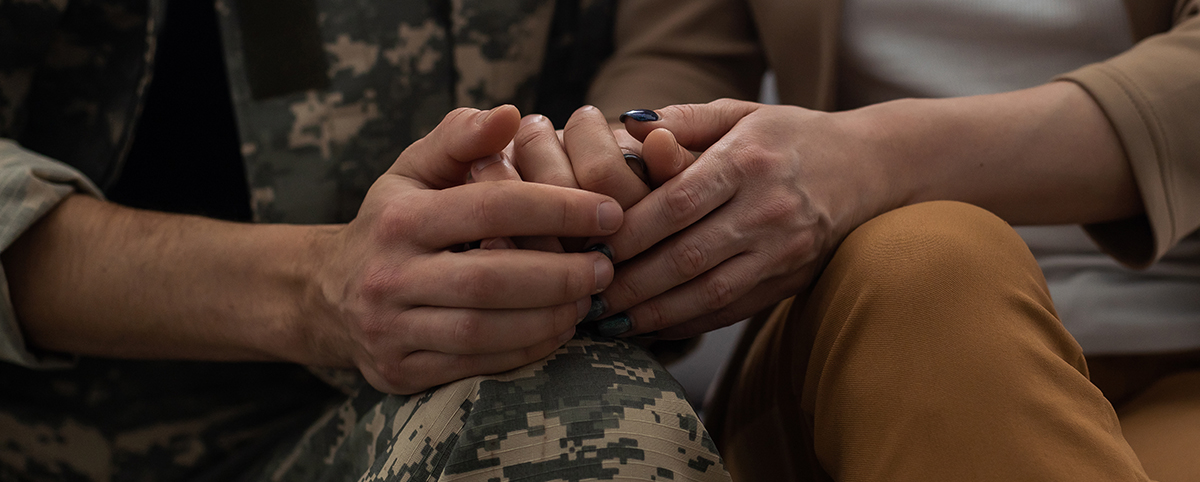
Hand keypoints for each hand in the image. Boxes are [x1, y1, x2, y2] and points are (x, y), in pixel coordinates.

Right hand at [306, 105, 623, 393]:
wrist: (327, 294)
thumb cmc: (392, 221)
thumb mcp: (414, 169)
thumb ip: (461, 137)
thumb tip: (511, 114)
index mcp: (399, 218)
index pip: (491, 209)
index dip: (558, 209)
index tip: (608, 212)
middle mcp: (388, 276)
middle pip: (489, 280)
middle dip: (559, 274)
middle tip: (605, 266)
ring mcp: (390, 329)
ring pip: (481, 331)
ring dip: (547, 318)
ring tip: (587, 300)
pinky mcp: (399, 372)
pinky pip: (473, 366)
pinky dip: (524, 350)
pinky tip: (556, 329)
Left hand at [585, 99, 893, 338]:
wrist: (868, 167)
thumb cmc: (788, 136)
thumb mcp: (741, 113)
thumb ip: (683, 120)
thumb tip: (626, 127)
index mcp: (749, 160)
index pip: (678, 203)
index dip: (630, 232)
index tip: (590, 248)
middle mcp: (769, 208)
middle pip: (688, 255)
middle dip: (631, 283)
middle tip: (586, 297)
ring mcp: (784, 250)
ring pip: (709, 292)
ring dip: (654, 313)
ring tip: (610, 322)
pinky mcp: (792, 280)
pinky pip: (731, 310)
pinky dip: (687, 323)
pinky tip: (651, 327)